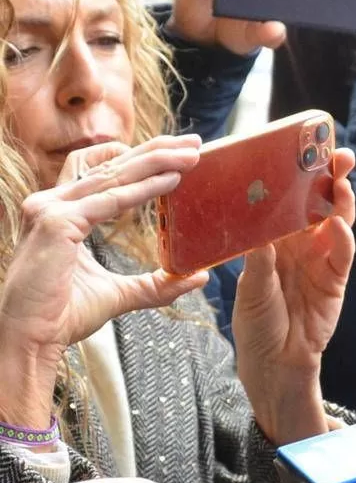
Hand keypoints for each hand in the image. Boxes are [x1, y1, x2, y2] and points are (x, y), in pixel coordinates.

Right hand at [0, 135, 207, 428]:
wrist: (30, 339)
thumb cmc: (63, 316)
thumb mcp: (119, 293)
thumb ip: (156, 284)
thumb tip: (199, 276)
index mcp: (61, 213)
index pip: (103, 172)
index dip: (140, 157)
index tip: (178, 150)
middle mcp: (51, 204)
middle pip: (111, 166)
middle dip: (157, 151)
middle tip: (195, 142)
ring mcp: (50, 210)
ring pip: (113, 176)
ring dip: (156, 162)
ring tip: (191, 155)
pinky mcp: (56, 223)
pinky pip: (110, 200)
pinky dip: (143, 189)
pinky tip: (171, 181)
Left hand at [233, 148, 355, 444]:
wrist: (271, 362)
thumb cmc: (256, 321)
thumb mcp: (249, 284)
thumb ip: (259, 256)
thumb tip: (257, 224)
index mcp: (278, 238)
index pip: (292, 198)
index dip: (302, 174)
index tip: (306, 148)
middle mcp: (303, 243)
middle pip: (322, 203)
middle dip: (332, 177)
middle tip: (338, 155)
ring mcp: (322, 260)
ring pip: (338, 223)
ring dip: (342, 202)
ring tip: (341, 183)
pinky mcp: (335, 281)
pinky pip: (343, 256)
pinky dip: (344, 240)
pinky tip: (339, 227)